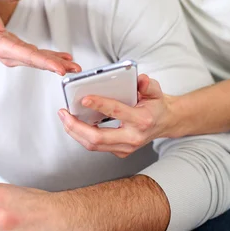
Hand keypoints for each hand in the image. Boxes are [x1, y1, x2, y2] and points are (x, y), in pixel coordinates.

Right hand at [0, 5, 80, 75]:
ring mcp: (17, 56)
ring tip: (75, 67)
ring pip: (40, 61)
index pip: (28, 57)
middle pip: (38, 62)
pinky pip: (38, 57)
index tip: (60, 70)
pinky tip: (65, 59)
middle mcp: (12, 56)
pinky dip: (52, 58)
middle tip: (76, 70)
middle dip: (57, 66)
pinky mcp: (20, 52)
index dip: (45, 63)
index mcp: (4, 49)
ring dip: (58, 64)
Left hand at [59, 75, 173, 157]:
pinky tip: (74, 124)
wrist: (165, 122)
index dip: (99, 105)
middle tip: (63, 113)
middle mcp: (133, 138)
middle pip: (98, 138)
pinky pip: (96, 146)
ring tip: (64, 117)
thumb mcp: (156, 90)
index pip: (116, 112)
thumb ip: (147, 84)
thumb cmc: (156, 104)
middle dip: (76, 126)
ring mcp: (126, 148)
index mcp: (142, 121)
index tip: (84, 98)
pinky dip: (82, 135)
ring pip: (94, 145)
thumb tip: (139, 79)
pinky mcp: (119, 151)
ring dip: (75, 132)